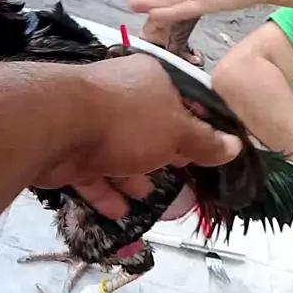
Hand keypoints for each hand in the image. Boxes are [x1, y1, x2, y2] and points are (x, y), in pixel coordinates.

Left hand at [35, 53, 241, 218]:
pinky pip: (92, 173)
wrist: (56, 127)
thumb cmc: (128, 121)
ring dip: (134, 176)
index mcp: (151, 80)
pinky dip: (106, 191)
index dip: (198, 128)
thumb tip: (236, 145)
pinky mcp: (68, 149)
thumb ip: (205, 142)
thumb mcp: (178, 132)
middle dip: (164, 154)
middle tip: (182, 178)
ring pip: (119, 152)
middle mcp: (120, 96)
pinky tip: (121, 212)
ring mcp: (91, 122)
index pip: (182, 102)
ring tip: (149, 197)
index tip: (210, 154)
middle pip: (150, 128)